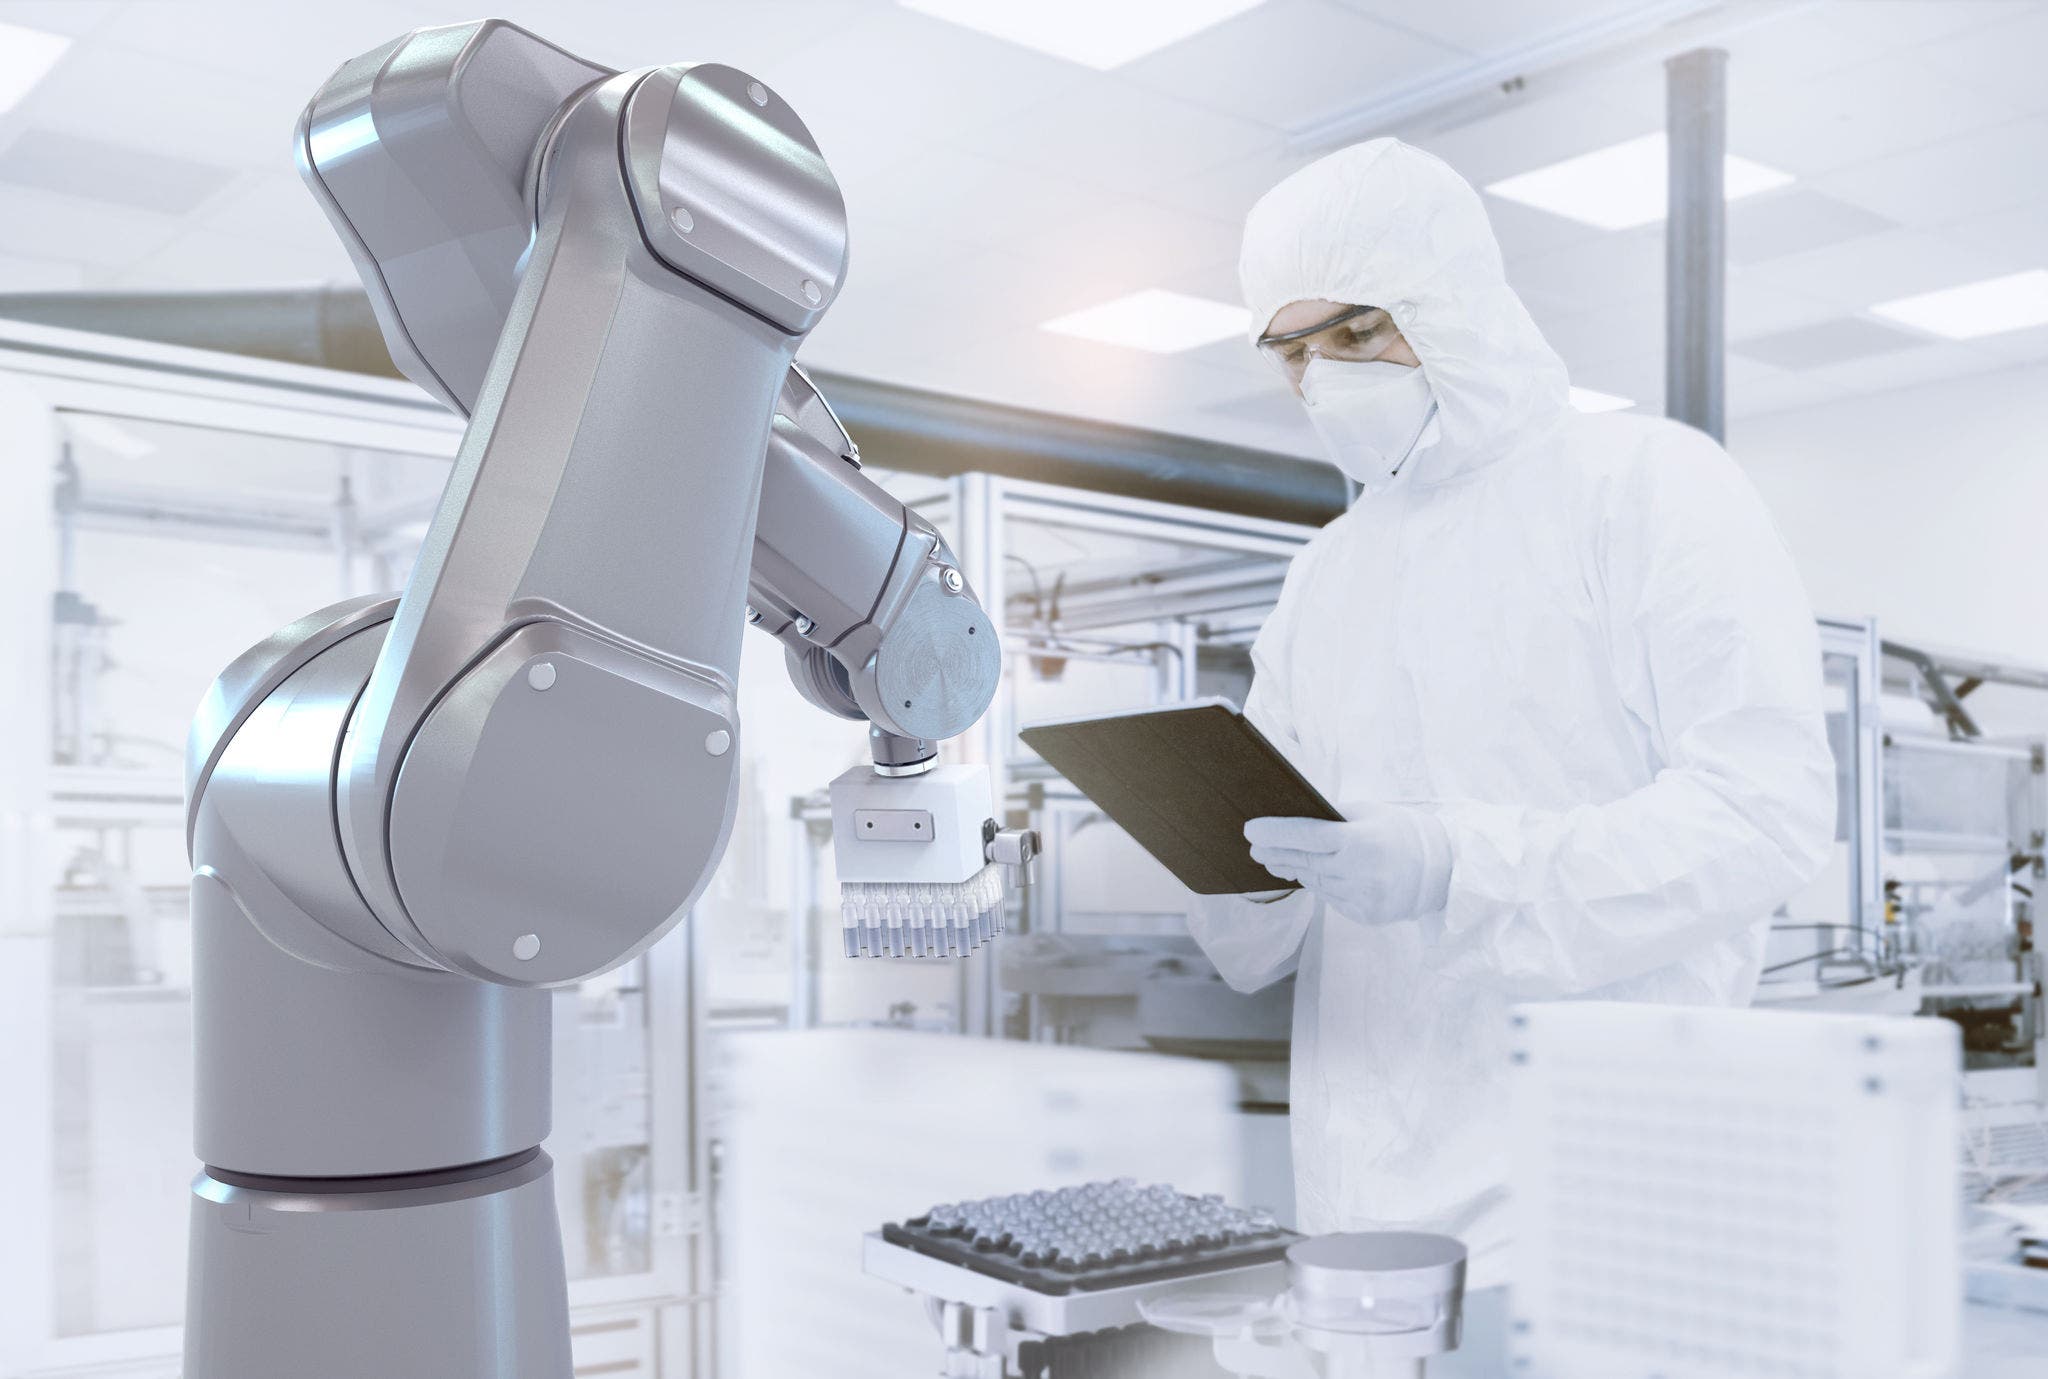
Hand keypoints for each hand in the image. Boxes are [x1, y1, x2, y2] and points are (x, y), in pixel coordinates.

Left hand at [1245, 804, 1451, 923]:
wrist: (1443, 868)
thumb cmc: (1401, 831)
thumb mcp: (1369, 813)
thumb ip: (1333, 818)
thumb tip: (1293, 822)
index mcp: (1360, 841)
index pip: (1307, 836)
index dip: (1276, 833)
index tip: (1251, 830)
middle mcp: (1359, 872)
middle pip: (1304, 862)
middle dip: (1275, 854)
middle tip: (1254, 848)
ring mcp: (1362, 898)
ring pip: (1316, 883)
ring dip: (1297, 870)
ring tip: (1277, 860)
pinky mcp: (1366, 916)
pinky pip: (1332, 899)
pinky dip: (1323, 885)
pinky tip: (1317, 875)